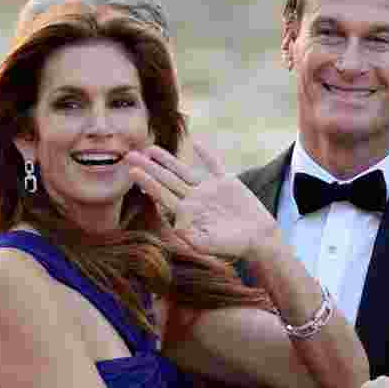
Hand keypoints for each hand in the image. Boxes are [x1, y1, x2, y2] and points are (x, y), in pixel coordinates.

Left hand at [125, 142, 278, 259]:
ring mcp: (209, 189)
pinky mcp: (227, 183)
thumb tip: (175, 226)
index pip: (162, 194)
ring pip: (184, 170)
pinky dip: (207, 154)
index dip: (147, 182)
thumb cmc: (232, 246)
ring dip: (168, 159)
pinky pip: (215, 164)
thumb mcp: (208, 244)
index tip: (132, 170)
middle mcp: (194, 199)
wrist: (258, 239)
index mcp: (187, 212)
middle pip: (167, 180)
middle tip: (130, 154)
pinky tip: (197, 142)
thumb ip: (190, 236)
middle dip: (149, 167)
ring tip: (151, 148)